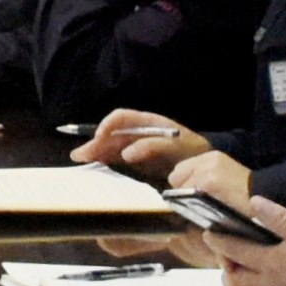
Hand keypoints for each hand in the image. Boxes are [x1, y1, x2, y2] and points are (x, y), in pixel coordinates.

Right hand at [81, 110, 206, 174]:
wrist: (206, 165)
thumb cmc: (193, 151)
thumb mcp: (178, 146)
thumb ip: (153, 146)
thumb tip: (127, 153)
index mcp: (148, 123)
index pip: (121, 118)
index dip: (107, 126)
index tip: (99, 139)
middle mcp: (139, 133)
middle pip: (112, 135)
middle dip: (95, 143)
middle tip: (79, 156)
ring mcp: (138, 148)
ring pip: (111, 148)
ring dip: (96, 153)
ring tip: (81, 160)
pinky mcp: (138, 163)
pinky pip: (117, 160)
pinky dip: (105, 163)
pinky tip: (96, 167)